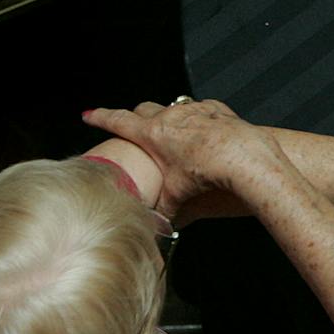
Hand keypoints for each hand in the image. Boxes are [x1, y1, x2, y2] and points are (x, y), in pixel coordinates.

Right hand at [82, 99, 285, 218]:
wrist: (244, 156)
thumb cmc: (207, 174)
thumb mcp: (176, 196)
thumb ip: (160, 209)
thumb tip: (152, 227)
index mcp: (153, 133)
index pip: (118, 121)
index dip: (101, 118)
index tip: (89, 115)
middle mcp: (171, 116)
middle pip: (143, 109)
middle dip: (134, 116)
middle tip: (129, 126)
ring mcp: (194, 109)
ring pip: (172, 106)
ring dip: (166, 116)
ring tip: (166, 130)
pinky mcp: (215, 109)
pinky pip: (200, 108)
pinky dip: (194, 117)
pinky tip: (199, 129)